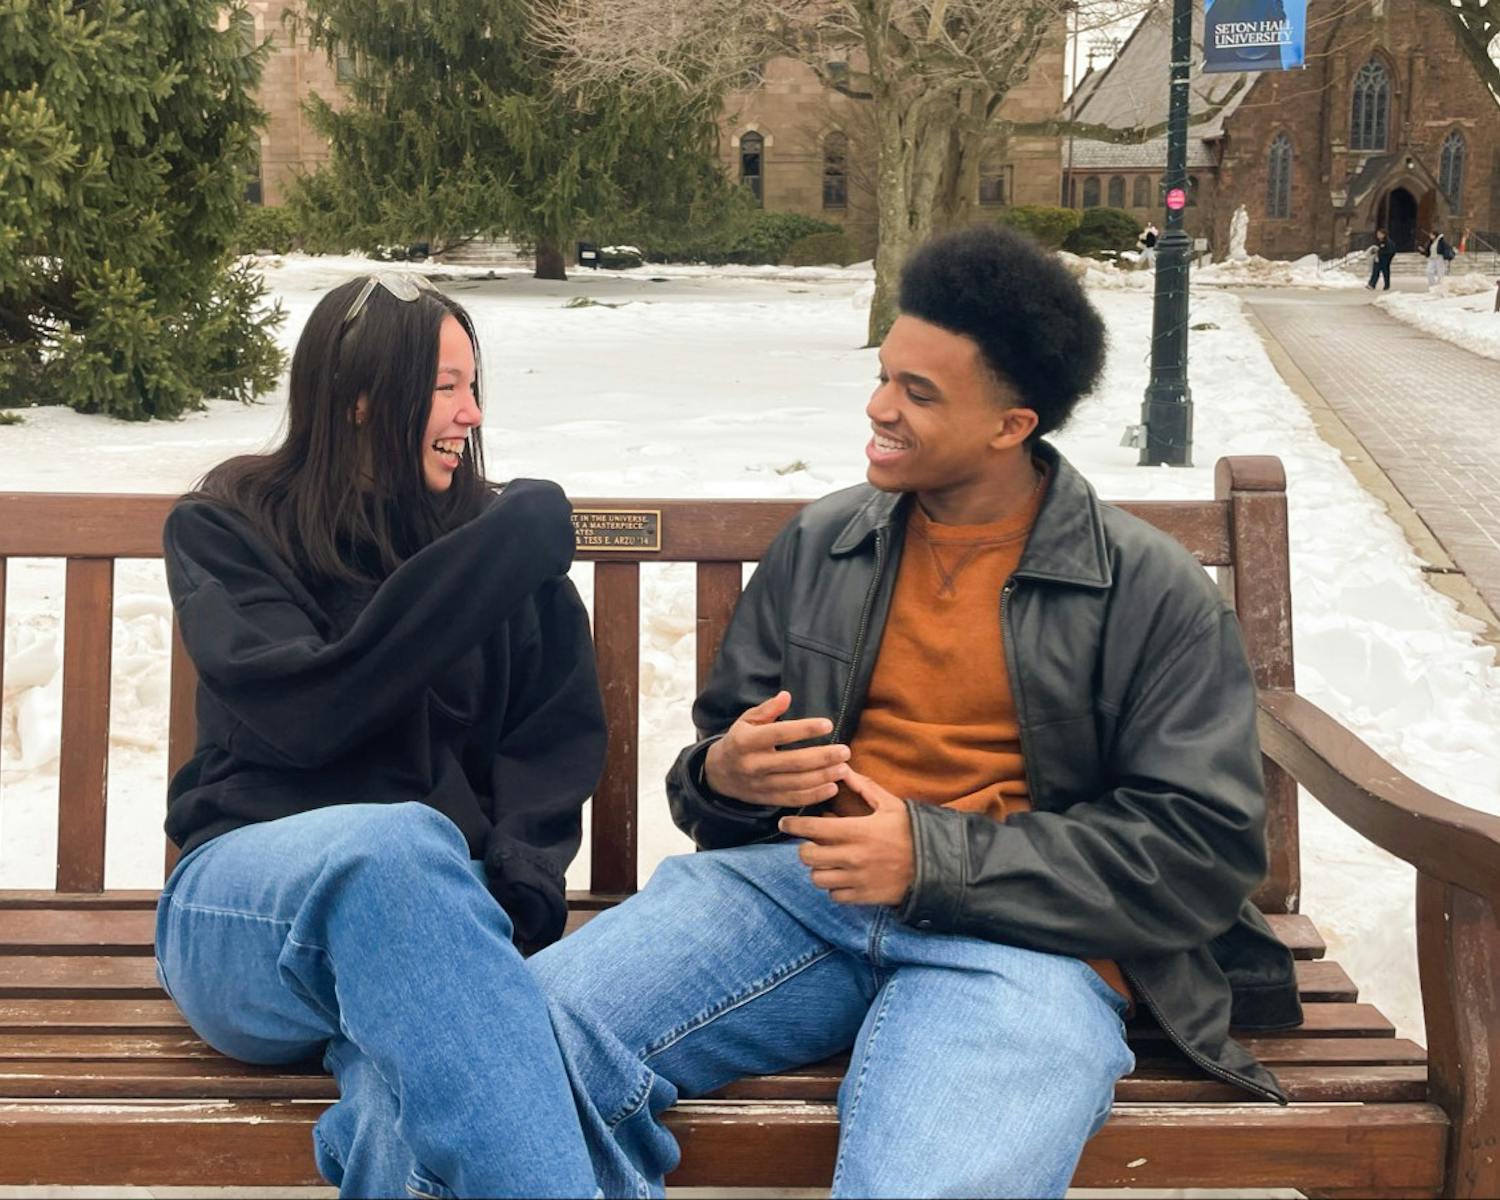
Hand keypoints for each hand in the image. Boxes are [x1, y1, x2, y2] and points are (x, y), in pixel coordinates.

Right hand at [703, 691, 849, 807]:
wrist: (718, 774)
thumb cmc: (739, 741)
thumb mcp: (746, 721)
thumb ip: (767, 709)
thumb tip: (786, 696)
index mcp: (747, 741)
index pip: (779, 734)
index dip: (804, 729)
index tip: (828, 724)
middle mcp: (754, 764)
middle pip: (793, 762)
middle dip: (822, 757)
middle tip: (845, 751)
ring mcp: (761, 785)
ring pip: (797, 783)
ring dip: (823, 777)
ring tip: (844, 769)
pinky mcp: (767, 799)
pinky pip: (793, 800)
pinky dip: (815, 796)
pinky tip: (832, 787)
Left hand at [779, 771, 914, 906]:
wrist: (937, 865)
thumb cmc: (912, 831)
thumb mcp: (890, 805)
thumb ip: (864, 788)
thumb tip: (843, 768)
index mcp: (856, 831)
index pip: (812, 828)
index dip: (793, 825)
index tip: (786, 823)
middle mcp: (852, 857)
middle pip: (807, 857)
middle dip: (806, 849)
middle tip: (814, 844)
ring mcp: (857, 879)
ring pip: (818, 878)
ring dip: (819, 869)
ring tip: (828, 861)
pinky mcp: (863, 896)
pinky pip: (834, 896)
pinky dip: (834, 888)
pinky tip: (843, 877)